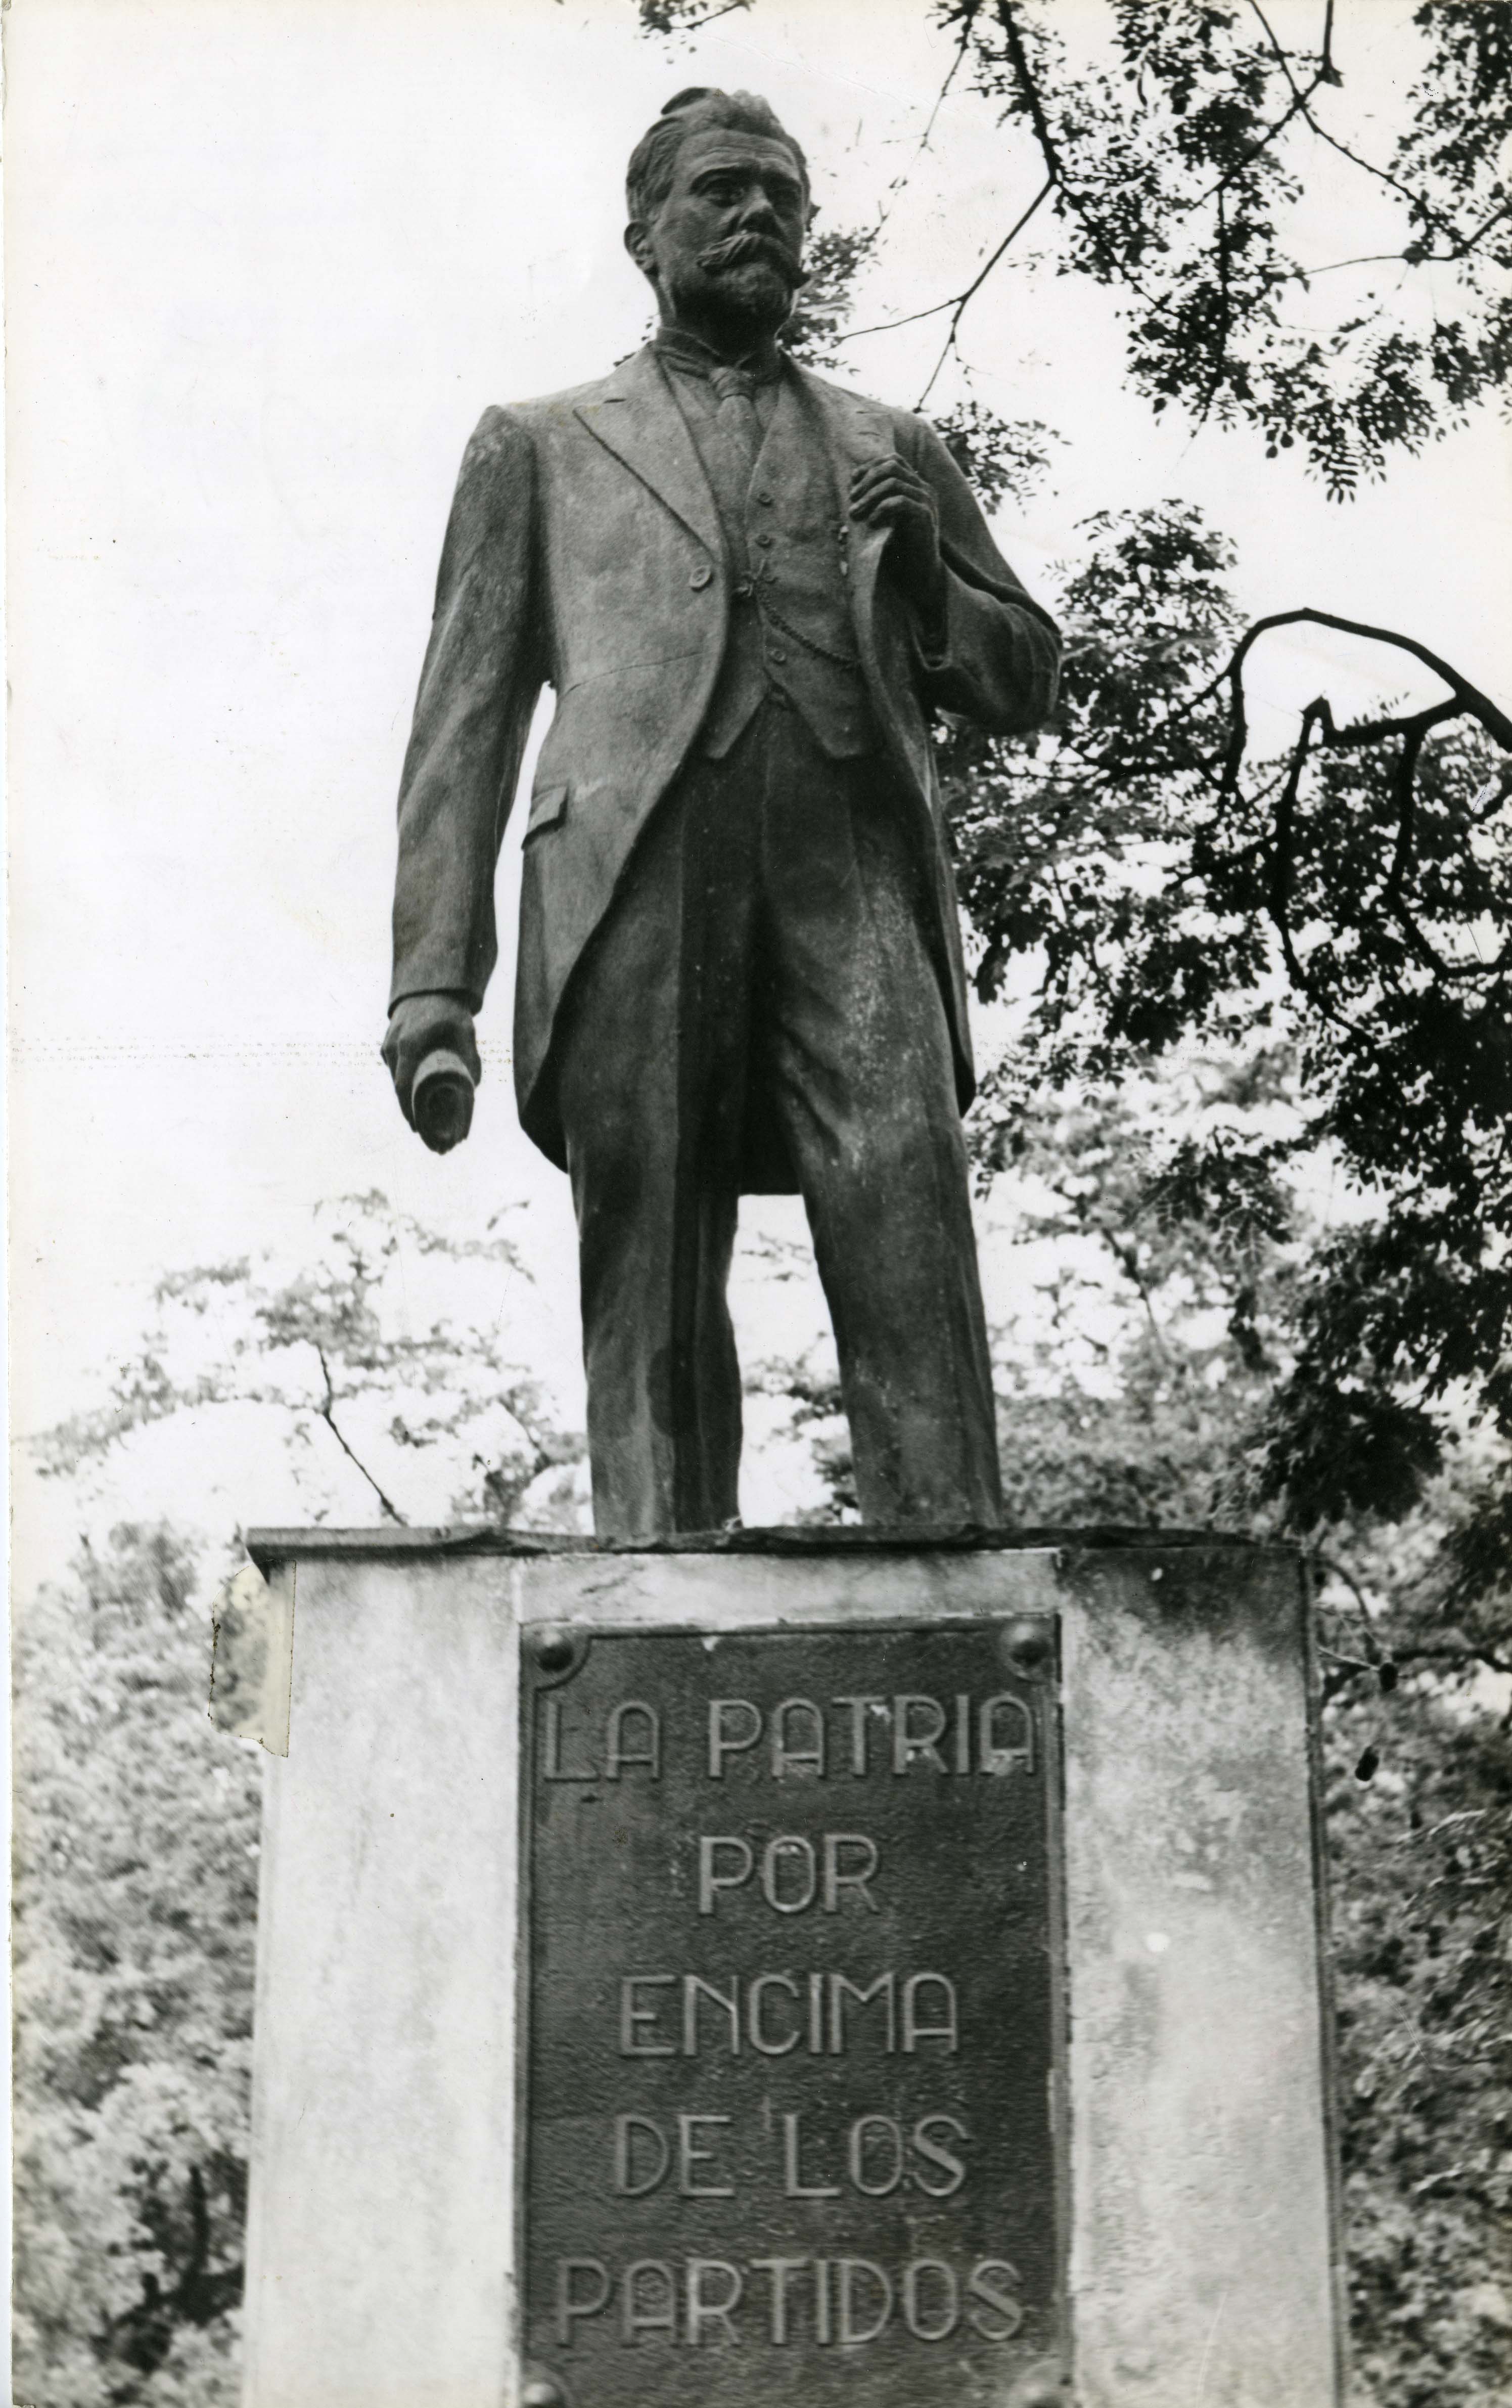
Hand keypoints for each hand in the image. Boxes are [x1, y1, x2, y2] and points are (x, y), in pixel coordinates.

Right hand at [382, 992, 480, 1132]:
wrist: (430, 988)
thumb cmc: (450, 1011)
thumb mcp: (465, 1032)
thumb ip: (470, 1059)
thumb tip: (473, 1089)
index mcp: (409, 1045)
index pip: (402, 1087)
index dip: (408, 1111)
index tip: (417, 1128)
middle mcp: (393, 1046)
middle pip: (397, 1087)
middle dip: (407, 1110)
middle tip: (421, 1129)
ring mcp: (388, 1043)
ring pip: (394, 1078)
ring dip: (405, 1096)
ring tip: (420, 1114)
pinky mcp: (387, 1042)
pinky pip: (393, 1067)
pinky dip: (402, 1080)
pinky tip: (413, 1092)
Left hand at [849, 454, 945, 621]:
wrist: (921, 577)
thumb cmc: (899, 552)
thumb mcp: (885, 521)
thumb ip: (875, 503)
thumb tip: (851, 490)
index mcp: (916, 487)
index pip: (893, 460)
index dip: (870, 467)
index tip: (852, 481)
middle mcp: (924, 490)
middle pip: (892, 466)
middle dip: (867, 479)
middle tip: (852, 499)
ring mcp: (927, 502)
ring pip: (894, 482)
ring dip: (869, 496)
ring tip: (855, 513)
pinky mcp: (926, 517)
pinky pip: (900, 501)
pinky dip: (881, 509)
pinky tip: (872, 523)